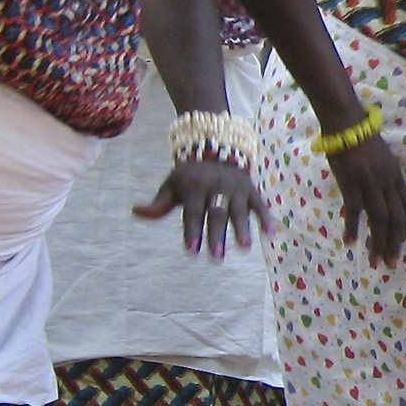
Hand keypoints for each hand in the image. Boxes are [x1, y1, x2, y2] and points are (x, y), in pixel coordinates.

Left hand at [134, 158, 271, 258]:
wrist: (215, 146)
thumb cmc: (189, 176)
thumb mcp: (171, 185)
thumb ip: (157, 204)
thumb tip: (135, 211)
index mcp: (194, 186)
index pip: (193, 212)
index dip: (192, 231)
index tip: (192, 251)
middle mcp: (216, 186)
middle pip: (216, 213)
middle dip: (217, 235)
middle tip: (216, 258)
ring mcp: (235, 187)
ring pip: (239, 209)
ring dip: (242, 228)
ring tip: (244, 248)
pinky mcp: (250, 189)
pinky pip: (260, 203)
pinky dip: (266, 216)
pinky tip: (270, 233)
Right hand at [326, 134, 405, 266]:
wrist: (347, 122)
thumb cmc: (362, 139)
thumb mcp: (382, 159)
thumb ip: (385, 178)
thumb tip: (384, 198)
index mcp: (396, 175)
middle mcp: (387, 181)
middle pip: (396, 218)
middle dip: (395, 243)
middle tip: (393, 263)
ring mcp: (370, 182)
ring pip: (379, 218)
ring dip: (378, 242)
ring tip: (376, 260)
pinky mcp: (351, 182)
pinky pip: (355, 210)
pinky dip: (353, 227)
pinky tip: (350, 242)